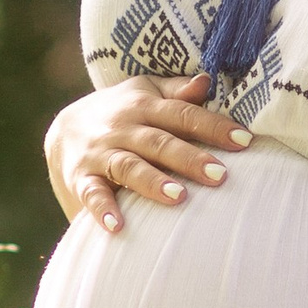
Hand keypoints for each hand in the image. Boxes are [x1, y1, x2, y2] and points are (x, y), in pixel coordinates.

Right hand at [45, 71, 250, 235]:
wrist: (63, 130)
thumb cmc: (120, 112)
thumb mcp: (145, 92)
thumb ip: (177, 91)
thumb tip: (207, 81)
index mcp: (144, 104)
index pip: (183, 114)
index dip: (213, 127)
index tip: (244, 141)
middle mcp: (122, 127)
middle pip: (159, 142)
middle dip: (189, 158)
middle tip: (220, 176)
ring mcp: (100, 153)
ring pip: (129, 166)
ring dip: (152, 182)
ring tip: (178, 197)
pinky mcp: (81, 178)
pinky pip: (92, 194)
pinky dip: (103, 209)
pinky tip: (118, 226)